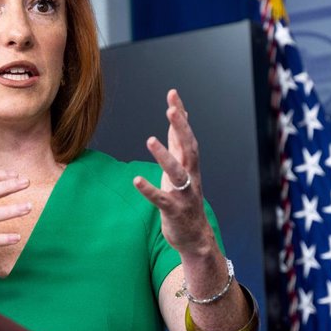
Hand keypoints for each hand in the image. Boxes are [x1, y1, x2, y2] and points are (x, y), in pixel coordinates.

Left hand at [133, 89, 215, 256]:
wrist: (194, 236)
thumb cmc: (184, 197)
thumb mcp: (183, 166)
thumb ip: (179, 142)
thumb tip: (180, 115)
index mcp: (190, 164)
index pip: (186, 134)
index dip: (180, 115)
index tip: (173, 94)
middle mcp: (190, 176)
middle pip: (189, 148)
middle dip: (181, 128)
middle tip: (171, 110)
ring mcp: (183, 193)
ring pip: (177, 172)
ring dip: (164, 156)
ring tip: (150, 140)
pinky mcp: (173, 210)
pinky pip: (161, 199)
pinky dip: (149, 190)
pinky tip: (135, 180)